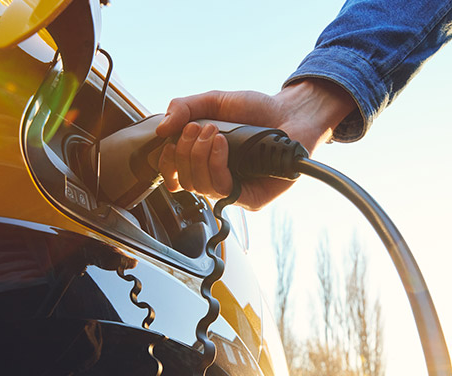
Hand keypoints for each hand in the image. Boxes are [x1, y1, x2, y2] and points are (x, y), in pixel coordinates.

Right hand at [155, 79, 354, 209]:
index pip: (174, 176)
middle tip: (198, 128)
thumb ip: (184, 108)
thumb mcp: (213, 101)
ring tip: (214, 132)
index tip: (169, 142)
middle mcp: (216, 178)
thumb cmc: (255, 110)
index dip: (166, 164)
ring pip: (200, 187)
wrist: (290, 112)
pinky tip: (222, 144)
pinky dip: (216, 165)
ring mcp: (234, 190)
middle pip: (184, 181)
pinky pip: (223, 190)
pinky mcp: (251, 198)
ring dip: (199, 156)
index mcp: (203, 161)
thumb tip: (161, 130)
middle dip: (185, 151)